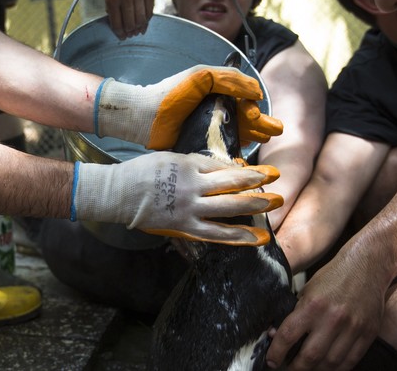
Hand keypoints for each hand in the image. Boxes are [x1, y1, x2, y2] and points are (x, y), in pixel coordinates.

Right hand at [71, 152, 282, 244]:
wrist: (118, 194)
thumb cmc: (141, 172)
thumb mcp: (170, 158)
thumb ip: (195, 163)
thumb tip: (221, 167)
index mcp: (189, 166)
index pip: (224, 167)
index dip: (246, 169)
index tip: (263, 172)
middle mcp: (194, 187)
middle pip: (233, 184)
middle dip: (258, 182)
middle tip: (278, 181)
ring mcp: (190, 209)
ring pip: (229, 209)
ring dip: (255, 206)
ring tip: (275, 204)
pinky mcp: (185, 228)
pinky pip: (216, 234)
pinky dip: (238, 236)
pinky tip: (257, 239)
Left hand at [94, 65, 283, 149]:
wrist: (142, 117)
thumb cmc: (170, 95)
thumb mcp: (201, 78)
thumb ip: (229, 79)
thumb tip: (257, 91)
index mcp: (216, 93)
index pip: (242, 100)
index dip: (252, 108)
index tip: (253, 115)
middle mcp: (214, 111)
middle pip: (244, 118)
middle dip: (261, 123)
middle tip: (274, 131)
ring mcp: (207, 130)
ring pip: (236, 134)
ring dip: (253, 137)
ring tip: (265, 140)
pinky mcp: (199, 147)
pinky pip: (222, 151)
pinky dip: (235, 155)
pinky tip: (245, 160)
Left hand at [105, 0, 153, 38]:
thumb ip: (112, 12)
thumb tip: (121, 31)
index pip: (117, 22)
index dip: (119, 33)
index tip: (122, 37)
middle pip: (130, 23)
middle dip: (130, 32)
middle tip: (130, 34)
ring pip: (141, 19)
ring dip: (139, 28)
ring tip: (137, 31)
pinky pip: (149, 12)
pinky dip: (146, 21)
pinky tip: (143, 24)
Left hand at [265, 256, 386, 369]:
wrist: (367, 265)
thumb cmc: (333, 277)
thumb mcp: (307, 290)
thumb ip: (294, 312)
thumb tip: (275, 336)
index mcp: (313, 305)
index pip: (288, 336)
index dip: (277, 353)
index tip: (272, 361)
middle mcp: (333, 318)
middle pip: (310, 356)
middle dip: (295, 368)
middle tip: (287, 370)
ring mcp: (353, 327)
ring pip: (331, 363)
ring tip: (306, 370)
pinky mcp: (369, 333)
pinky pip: (351, 361)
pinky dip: (337, 369)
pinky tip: (327, 368)